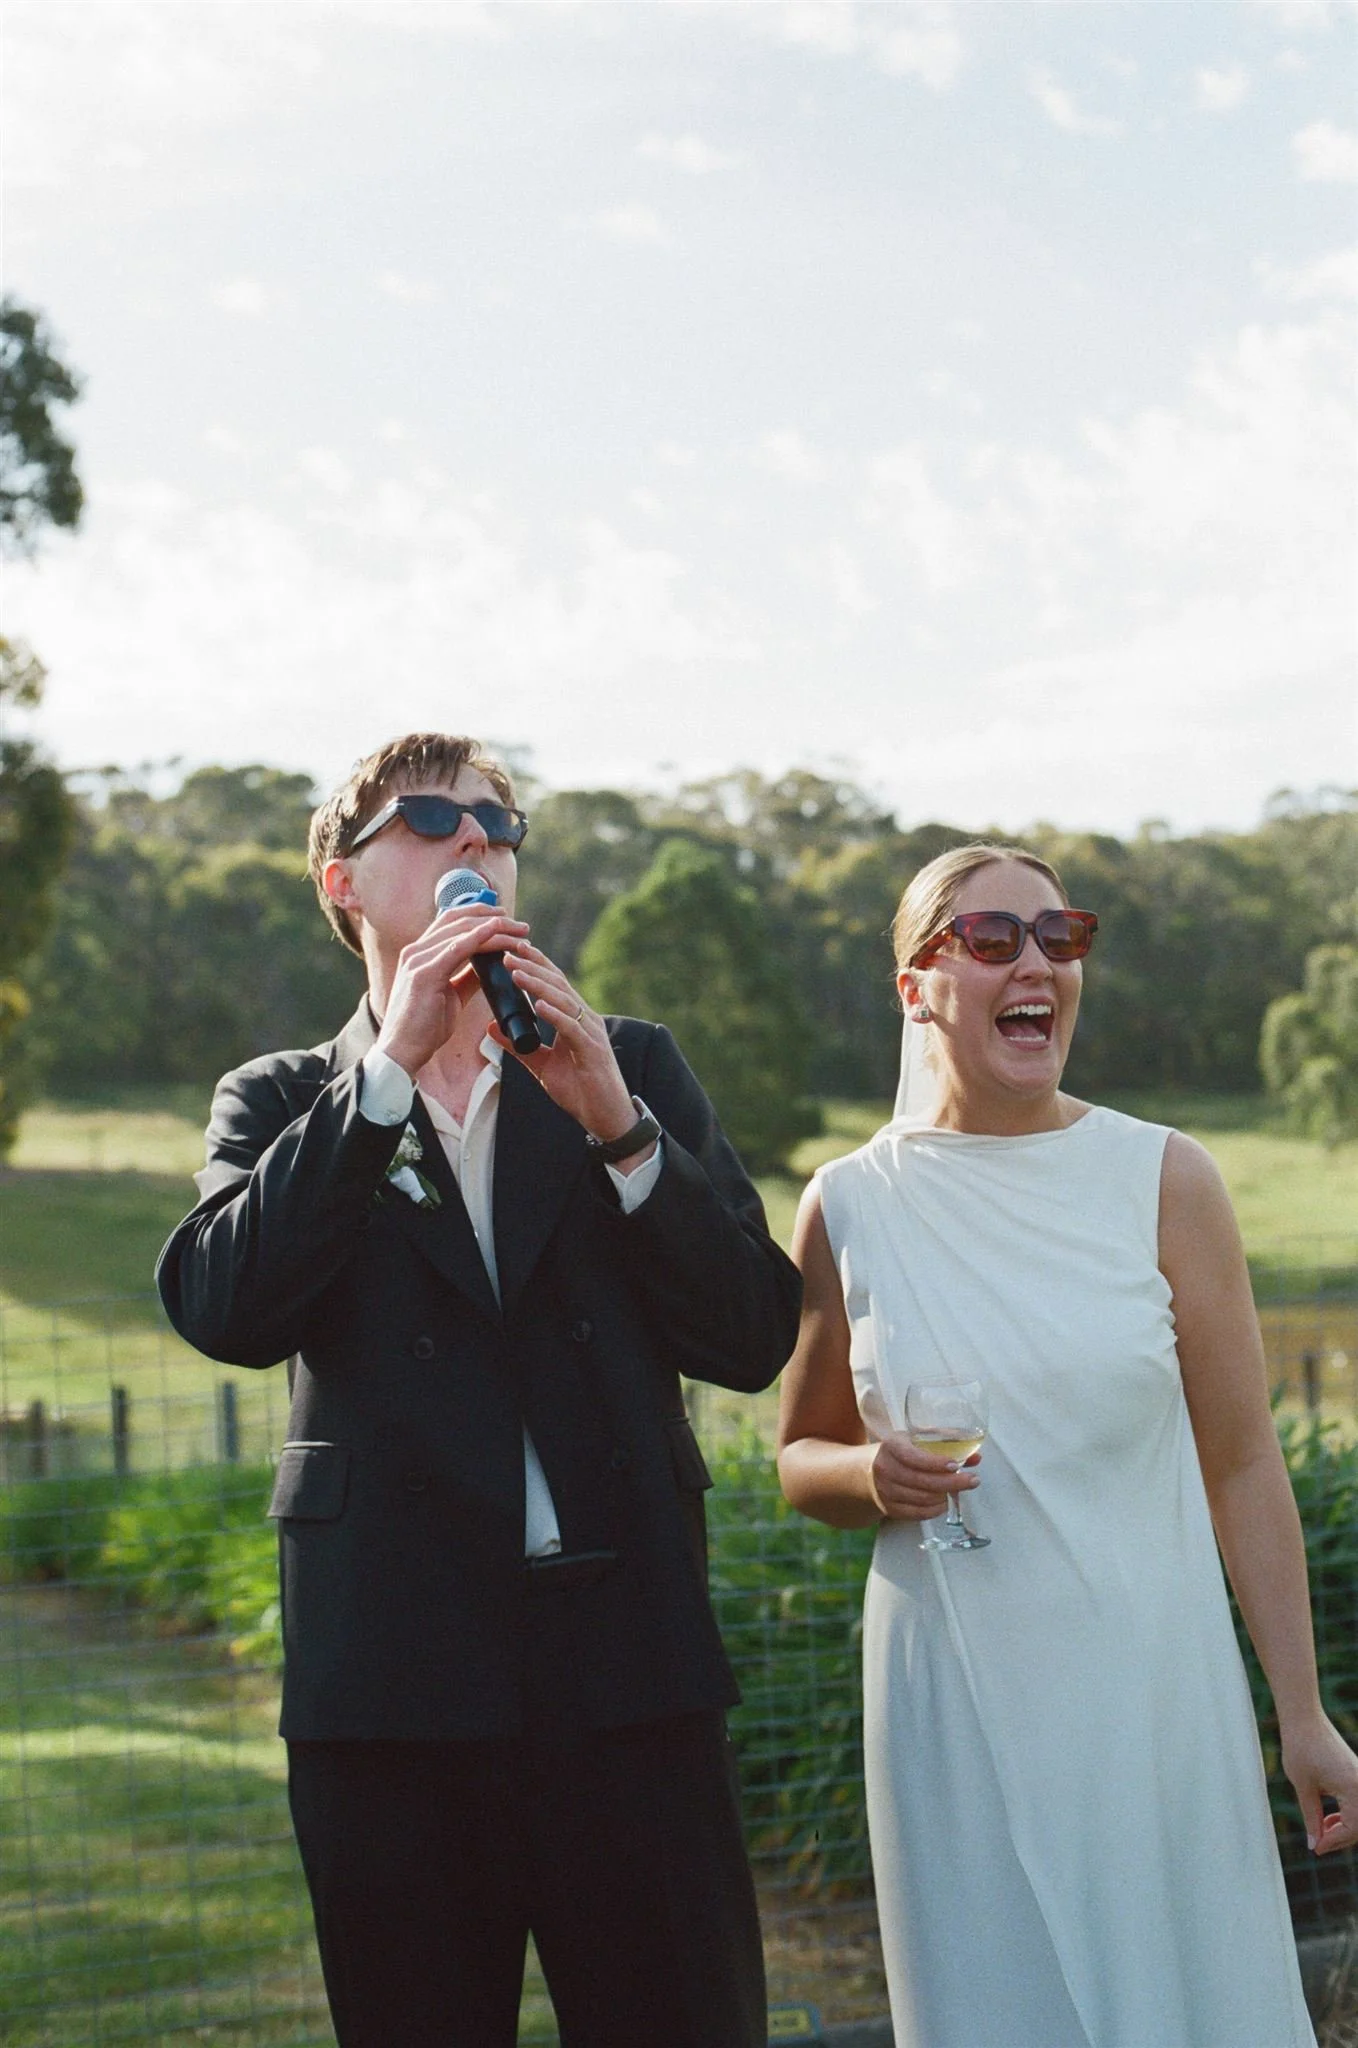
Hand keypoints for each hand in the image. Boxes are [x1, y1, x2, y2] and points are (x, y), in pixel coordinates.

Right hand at [375, 904, 531, 1077]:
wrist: (402, 1051)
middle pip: (458, 920)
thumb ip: (467, 977)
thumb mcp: (451, 996)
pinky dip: (479, 936)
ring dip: (495, 928)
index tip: (506, 919)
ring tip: (520, 932)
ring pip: (461, 931)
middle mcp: (416, 951)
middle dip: (493, 917)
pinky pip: (457, 948)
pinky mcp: (424, 974)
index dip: (480, 915)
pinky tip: (496, 931)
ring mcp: (418, 960)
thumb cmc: (424, 1027)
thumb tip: (490, 967)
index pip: (451, 921)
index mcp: (420, 954)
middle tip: (521, 925)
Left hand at [498, 942, 643, 1146]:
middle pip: (558, 984)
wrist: (606, 1117)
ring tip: (516, 972)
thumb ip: (518, 1046)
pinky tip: (538, 1005)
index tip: (513, 949)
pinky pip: (571, 1028)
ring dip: (538, 985)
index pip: (554, 984)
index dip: (535, 965)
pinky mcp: (592, 1051)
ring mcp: (591, 1033)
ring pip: (563, 1001)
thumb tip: (491, 1027)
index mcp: (575, 1019)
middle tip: (509, 950)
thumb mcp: (541, 1065)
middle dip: (533, 966)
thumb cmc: (580, 1090)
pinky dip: (554, 1015)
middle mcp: (585, 1020)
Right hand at [869, 1430, 979, 1521]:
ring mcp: (886, 1491)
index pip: (914, 1457)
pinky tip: (944, 1501)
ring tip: (958, 1488)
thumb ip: (946, 1444)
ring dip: (945, 1495)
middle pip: (922, 1481)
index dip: (936, 1463)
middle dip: (952, 1482)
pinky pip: (918, 1513)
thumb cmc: (901, 1452)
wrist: (870, 1470)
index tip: (956, 1465)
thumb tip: (975, 1457)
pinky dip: (935, 1509)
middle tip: (972, 1480)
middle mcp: (885, 1469)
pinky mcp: (889, 1508)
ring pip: (922, 1498)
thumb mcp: (917, 1440)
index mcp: (892, 1446)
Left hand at [1281, 1714, 1357, 1855]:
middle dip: (1341, 1837)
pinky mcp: (1356, 1774)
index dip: (1334, 1842)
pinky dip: (1346, 1814)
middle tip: (1318, 1843)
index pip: (1352, 1829)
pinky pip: (1357, 1802)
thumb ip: (1312, 1818)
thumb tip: (1315, 1844)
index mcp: (1354, 1789)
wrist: (1304, 1718)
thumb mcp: (1304, 1787)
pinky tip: (1328, 1817)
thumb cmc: (1301, 1748)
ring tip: (1321, 1830)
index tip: (1316, 1848)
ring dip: (1344, 1827)